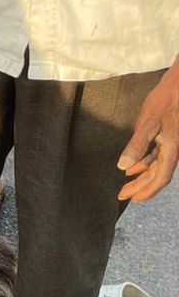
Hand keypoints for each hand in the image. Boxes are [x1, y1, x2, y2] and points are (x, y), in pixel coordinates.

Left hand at [117, 64, 178, 203]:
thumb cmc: (167, 98)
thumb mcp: (147, 122)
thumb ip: (136, 145)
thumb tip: (123, 166)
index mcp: (171, 148)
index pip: (161, 177)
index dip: (147, 190)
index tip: (133, 199)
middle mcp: (174, 148)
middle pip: (158, 175)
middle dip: (141, 186)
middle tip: (123, 195)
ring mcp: (171, 143)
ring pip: (157, 166)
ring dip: (142, 176)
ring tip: (126, 185)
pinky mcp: (168, 136)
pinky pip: (157, 155)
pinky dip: (145, 162)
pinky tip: (133, 166)